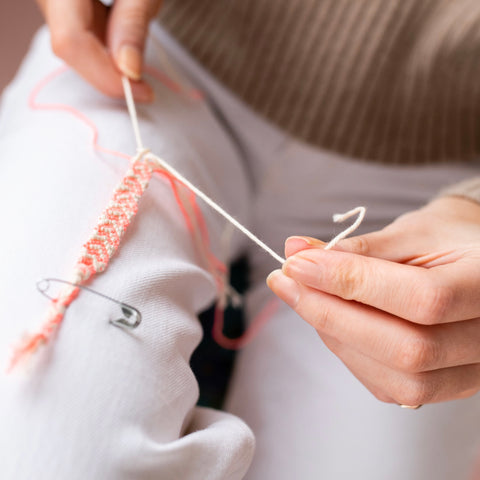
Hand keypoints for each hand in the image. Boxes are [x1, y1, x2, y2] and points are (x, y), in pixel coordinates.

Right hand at [37, 0, 160, 100]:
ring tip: (137, 67)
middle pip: (70, 47)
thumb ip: (132, 24)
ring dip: (108, 64)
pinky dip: (106, 50)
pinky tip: (125, 51)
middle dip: (108, 74)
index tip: (141, 92)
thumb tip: (128, 71)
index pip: (71, 41)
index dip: (105, 75)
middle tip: (143, 88)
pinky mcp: (65, 6)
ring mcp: (54, 0)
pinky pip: (80, 35)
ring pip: (74, 45)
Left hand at [267, 196, 479, 405]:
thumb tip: (297, 252)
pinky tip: (329, 321)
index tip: (297, 264)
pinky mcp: (443, 386)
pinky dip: (348, 352)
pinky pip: (389, 386)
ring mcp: (471, 373)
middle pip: (408, 350)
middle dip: (331, 314)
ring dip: (335, 336)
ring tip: (304, 296)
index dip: (351, 282)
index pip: (421, 299)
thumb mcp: (411, 233)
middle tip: (285, 281)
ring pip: (397, 378)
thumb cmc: (446, 240)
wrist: (474, 266)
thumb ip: (358, 249)